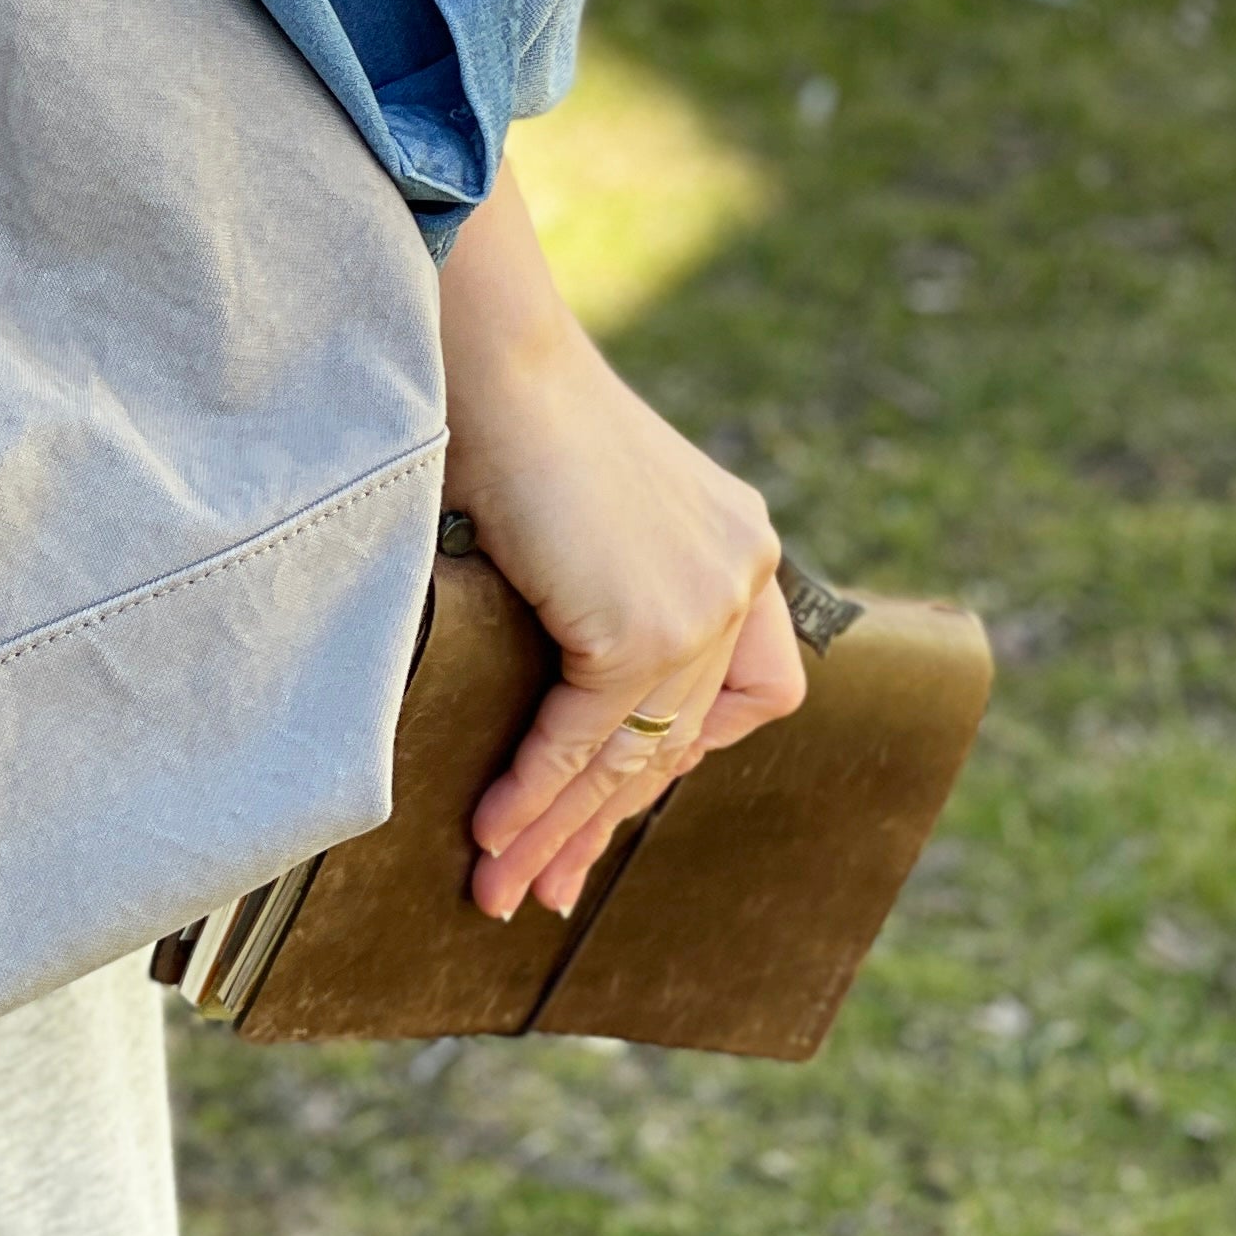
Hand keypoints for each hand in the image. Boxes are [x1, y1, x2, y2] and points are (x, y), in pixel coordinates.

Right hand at [436, 161, 803, 921]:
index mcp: (737, 542)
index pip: (734, 695)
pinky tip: (495, 830)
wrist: (493, 347)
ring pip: (631, 752)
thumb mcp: (586, 510)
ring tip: (502, 889)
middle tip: (547, 887)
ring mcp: (702, 603)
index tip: (598, 808)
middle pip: (680, 739)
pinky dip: (537, 789)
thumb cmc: (509, 405)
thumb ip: (597, 584)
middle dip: (602, 821)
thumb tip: (550, 682)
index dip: (664, 761)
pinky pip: (587, 736)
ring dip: (559, 829)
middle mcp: (741, 574)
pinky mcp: (645, 624)